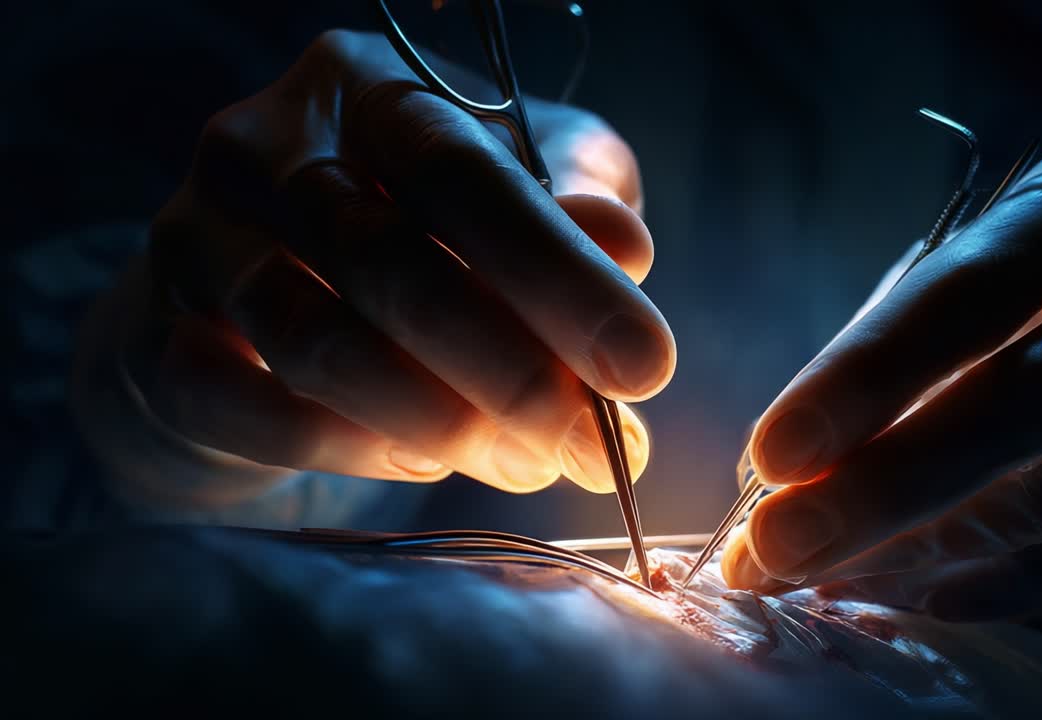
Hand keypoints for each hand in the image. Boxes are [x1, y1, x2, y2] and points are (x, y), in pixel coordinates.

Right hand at [71, 30, 674, 508]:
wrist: (262, 296)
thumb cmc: (422, 232)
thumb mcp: (519, 194)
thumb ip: (574, 210)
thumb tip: (626, 251)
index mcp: (369, 92)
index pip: (462, 171)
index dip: (557, 273)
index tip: (644, 366)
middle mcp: (265, 149)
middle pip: (387, 259)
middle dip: (508, 368)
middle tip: (587, 446)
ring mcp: (195, 242)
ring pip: (317, 341)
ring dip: (440, 422)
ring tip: (526, 463)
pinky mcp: (159, 340)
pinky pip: (254, 410)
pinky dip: (356, 450)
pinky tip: (425, 462)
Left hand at [723, 135, 1041, 619]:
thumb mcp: (1004, 254)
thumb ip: (908, 343)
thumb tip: (787, 472)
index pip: (970, 291)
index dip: (865, 376)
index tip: (771, 456)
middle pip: (1027, 402)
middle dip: (886, 487)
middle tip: (776, 548)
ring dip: (934, 549)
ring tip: (830, 572)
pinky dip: (1003, 585)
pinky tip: (918, 589)